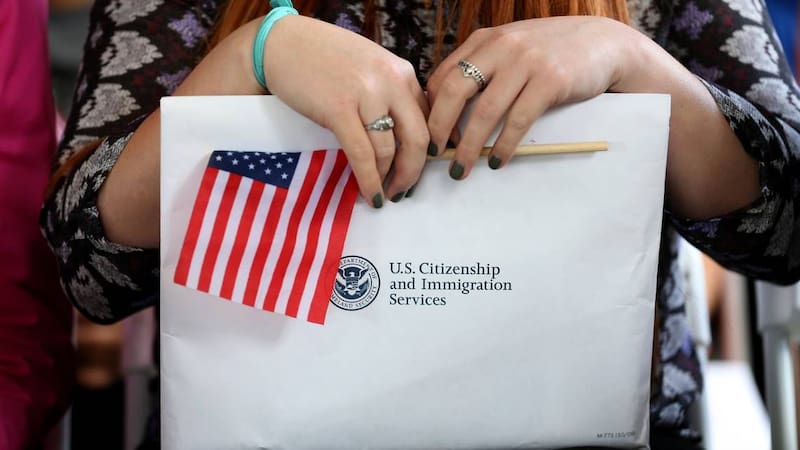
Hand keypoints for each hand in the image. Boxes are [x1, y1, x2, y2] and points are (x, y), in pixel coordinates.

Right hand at [262, 15, 429, 205]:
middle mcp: (391, 81)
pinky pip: (363, 155)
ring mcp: (366, 94)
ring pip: (390, 151)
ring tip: (382, 194)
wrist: (281, 42)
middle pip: (417, 139)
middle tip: (403, 190)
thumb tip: (401, 135)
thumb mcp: (369, 68)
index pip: (427, 119)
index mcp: (401, 71)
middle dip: (413, 172)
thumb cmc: (322, 56)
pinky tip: (370, 195)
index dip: (425, 151)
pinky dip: (369, 180)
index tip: (416, 169)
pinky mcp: (339, 109)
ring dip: (388, 180)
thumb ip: (389, 93)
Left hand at [426, 16, 635, 178]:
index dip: (431, 111)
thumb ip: (482, 68)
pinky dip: (503, 145)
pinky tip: (497, 161)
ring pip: (484, 111)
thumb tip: (447, 111)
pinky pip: (518, 120)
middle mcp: (501, 46)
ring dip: (468, 146)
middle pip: (455, 92)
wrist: (602, 42)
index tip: (428, 137)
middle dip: (439, 129)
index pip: (442, 77)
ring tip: (460, 169)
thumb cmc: (551, 52)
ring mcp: (526, 61)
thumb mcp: (510, 48)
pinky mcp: (550, 80)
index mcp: (484, 40)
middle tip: (432, 156)